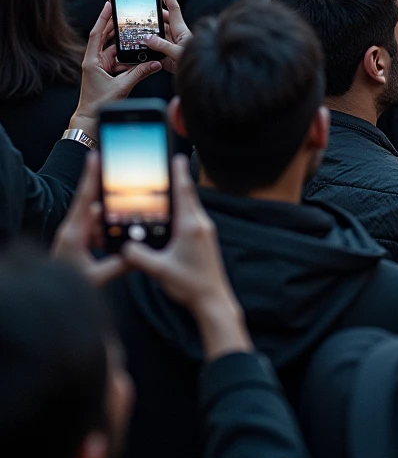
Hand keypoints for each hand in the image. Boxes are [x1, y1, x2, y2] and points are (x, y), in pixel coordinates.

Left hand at [52, 151, 125, 286]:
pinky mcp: (77, 241)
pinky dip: (104, 237)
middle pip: (96, 210)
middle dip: (109, 216)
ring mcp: (75, 234)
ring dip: (107, 231)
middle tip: (112, 225)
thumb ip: (117, 266)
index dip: (90, 177)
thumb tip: (136, 256)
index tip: (94, 156)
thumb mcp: (94, 278)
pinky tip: (109, 250)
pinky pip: (96, 232)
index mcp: (74, 233)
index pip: (84, 199)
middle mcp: (73, 229)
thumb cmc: (64, 284)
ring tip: (104, 248)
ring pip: (98, 222)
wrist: (47, 295)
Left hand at [69, 1, 162, 138]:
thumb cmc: (98, 104)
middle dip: (114, 24)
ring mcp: (100, 65)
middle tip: (123, 11)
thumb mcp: (122, 87)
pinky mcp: (106, 72)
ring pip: (114, 48)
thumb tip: (155, 64)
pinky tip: (137, 54)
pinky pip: (118, 59)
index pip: (97, 33)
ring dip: (124, 42)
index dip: (103, 18)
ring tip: (136, 32)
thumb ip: (140, 73)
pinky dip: (127, 56)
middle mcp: (94, 60)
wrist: (90, 119)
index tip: (109, 4)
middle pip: (105, 37)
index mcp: (92, 60)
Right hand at [122, 156, 251, 358]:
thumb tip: (123, 247)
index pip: (184, 192)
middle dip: (178, 180)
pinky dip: (182, 210)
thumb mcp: (159, 270)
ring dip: (180, 196)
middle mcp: (201, 225)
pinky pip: (192, 218)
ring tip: (167, 185)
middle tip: (169, 164)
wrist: (213, 300)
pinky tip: (172, 215)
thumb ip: (139, 257)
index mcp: (191, 227)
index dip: (179, 173)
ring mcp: (205, 232)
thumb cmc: (191, 285)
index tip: (177, 157)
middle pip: (188, 196)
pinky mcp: (205, 240)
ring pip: (190, 207)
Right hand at [140, 0, 191, 73]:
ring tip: (134, 24)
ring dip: (147, 29)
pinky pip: (155, 47)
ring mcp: (171, 44)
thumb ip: (163, 46)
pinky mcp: (167, 55)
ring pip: (156, 32)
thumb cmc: (195, 63)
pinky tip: (138, 45)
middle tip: (140, 1)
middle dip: (151, 10)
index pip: (172, 6)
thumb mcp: (178, 54)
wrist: (202, 78)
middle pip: (161, 18)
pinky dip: (147, 46)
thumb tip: (147, 38)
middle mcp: (176, 34)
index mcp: (180, 29)